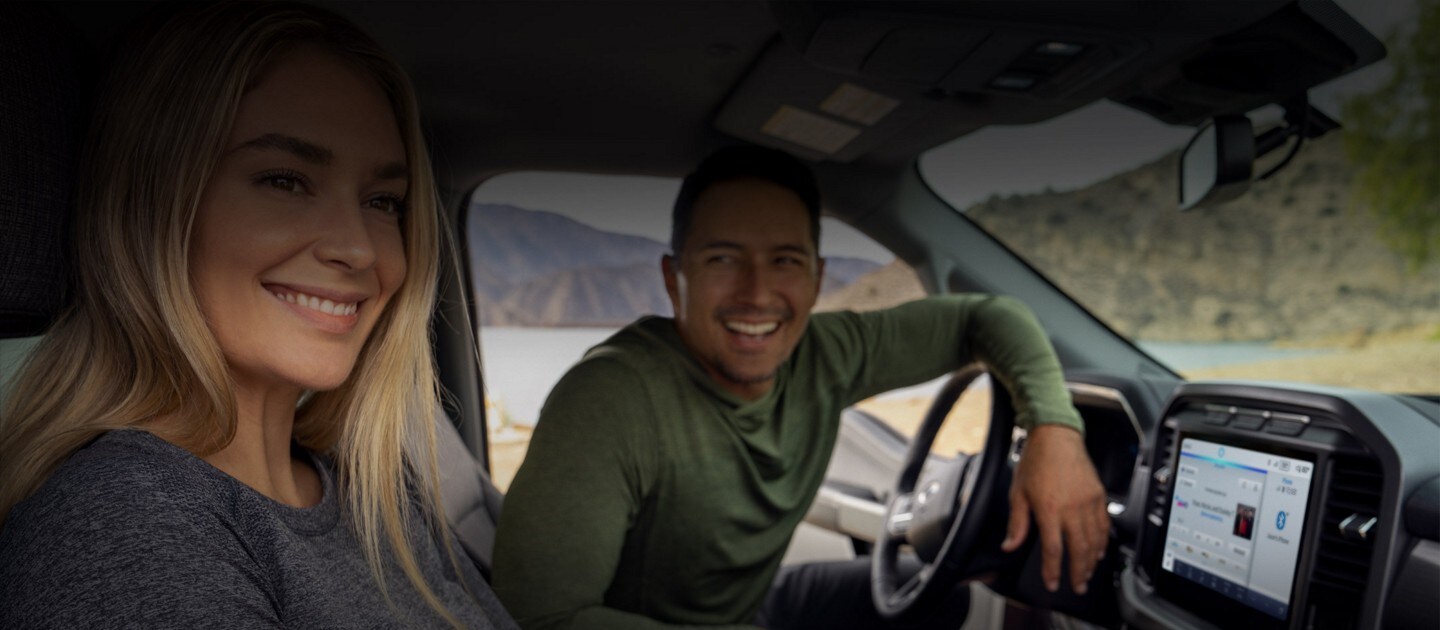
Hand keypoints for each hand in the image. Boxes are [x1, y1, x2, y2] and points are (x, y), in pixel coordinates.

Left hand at [1000, 424, 1109, 593]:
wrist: (1056, 436)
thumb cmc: (1036, 461)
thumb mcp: (1018, 493)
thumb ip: (1016, 523)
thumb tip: (1009, 545)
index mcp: (1049, 509)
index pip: (1053, 549)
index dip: (1052, 570)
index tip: (1052, 583)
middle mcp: (1072, 508)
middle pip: (1079, 550)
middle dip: (1078, 573)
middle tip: (1077, 586)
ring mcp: (1088, 502)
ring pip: (1095, 540)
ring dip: (1092, 561)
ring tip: (1087, 574)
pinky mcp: (1098, 495)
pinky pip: (1104, 525)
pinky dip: (1103, 542)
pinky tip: (1099, 551)